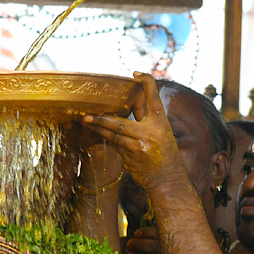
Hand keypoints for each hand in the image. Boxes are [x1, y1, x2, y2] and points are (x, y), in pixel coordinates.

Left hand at [84, 73, 184, 194]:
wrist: (168, 179)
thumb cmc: (164, 152)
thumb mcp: (161, 130)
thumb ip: (145, 114)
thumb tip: (135, 95)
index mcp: (160, 121)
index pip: (153, 96)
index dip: (146, 82)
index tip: (136, 74)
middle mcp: (150, 133)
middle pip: (121, 123)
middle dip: (103, 119)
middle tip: (88, 113)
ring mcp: (139, 147)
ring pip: (113, 135)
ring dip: (97, 128)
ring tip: (85, 120)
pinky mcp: (130, 159)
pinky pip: (113, 145)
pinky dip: (103, 137)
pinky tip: (92, 132)